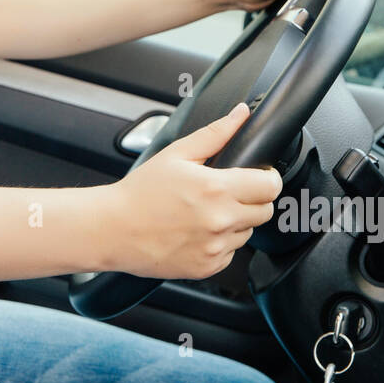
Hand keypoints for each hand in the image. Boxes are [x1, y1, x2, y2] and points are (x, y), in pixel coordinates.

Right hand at [105, 102, 281, 279]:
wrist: (113, 229)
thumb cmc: (140, 192)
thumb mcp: (177, 154)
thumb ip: (215, 133)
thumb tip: (241, 115)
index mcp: (216, 188)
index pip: (271, 186)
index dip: (268, 178)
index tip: (257, 176)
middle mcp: (220, 220)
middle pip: (266, 211)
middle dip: (253, 199)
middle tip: (227, 192)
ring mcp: (215, 247)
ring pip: (249, 233)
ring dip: (237, 222)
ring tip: (206, 212)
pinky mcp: (208, 267)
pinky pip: (231, 253)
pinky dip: (221, 243)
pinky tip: (197, 231)